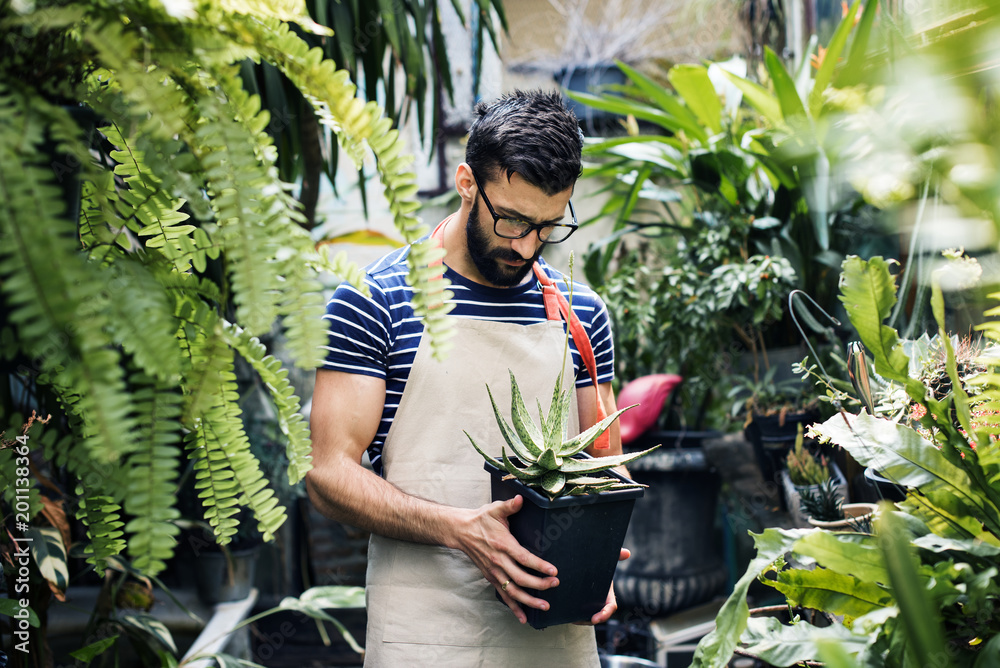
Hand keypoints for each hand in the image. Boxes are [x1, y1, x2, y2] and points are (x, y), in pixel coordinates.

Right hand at [453, 495, 559, 623]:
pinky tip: (524, 617)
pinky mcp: (491, 578)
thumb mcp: (495, 509)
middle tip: (554, 585)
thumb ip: (509, 505)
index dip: (539, 566)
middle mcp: (498, 561)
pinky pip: (503, 595)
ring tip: (545, 606)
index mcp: (503, 544)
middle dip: (539, 584)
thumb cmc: (481, 520)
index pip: (524, 558)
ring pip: (513, 591)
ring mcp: (494, 572)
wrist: (461, 531)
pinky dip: (514, 608)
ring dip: (529, 601)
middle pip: (521, 578)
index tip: (553, 571)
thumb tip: (521, 498)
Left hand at [577, 547, 629, 625]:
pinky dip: (574, 617)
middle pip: (598, 616)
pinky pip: (579, 615)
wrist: (586, 568)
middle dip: (592, 620)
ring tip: (572, 618)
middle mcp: (601, 603)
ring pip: (588, 617)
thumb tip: (627, 552)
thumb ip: (616, 555)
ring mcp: (591, 606)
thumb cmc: (599, 566)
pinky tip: (567, 616)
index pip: (610, 607)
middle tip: (580, 620)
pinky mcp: (582, 607)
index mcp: (608, 595)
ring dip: (581, 620)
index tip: (596, 618)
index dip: (605, 614)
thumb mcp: (606, 561)